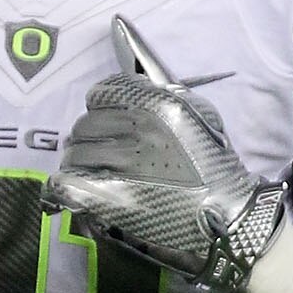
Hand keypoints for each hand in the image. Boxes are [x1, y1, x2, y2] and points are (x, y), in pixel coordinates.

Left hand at [44, 24, 286, 292]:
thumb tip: (131, 77)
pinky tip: (75, 190)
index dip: (98, 108)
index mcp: (157, 104)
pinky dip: (67, 186)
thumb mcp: (197, 117)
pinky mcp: (112, 198)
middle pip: (83, 125)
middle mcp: (138, 128)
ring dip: (78, 164)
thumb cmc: (214, 167)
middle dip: (86, 139)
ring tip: (89, 174)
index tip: (102, 122)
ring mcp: (123, 164)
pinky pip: (68, 182)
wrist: (226, 215)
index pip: (101, 92)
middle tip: (95, 153)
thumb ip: (161, 97)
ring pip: (74, 154)